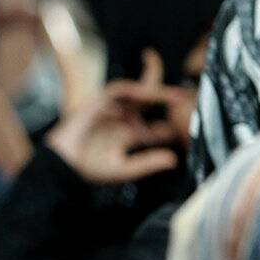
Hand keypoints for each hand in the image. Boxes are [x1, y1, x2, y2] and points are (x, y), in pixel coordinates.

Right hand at [46, 50, 185, 184]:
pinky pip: (121, 89)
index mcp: (134, 135)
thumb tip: (173, 160)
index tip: (195, 121)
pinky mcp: (100, 100)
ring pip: (141, 91)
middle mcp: (127, 118)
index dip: (178, 122)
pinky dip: (135, 90)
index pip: (162, 125)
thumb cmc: (90, 168)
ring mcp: (115, 108)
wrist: (63, 164)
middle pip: (154, 100)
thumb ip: (148, 163)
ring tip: (174, 95)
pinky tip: (146, 94)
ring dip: (157, 89)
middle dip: (171, 94)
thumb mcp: (124, 169)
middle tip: (190, 94)